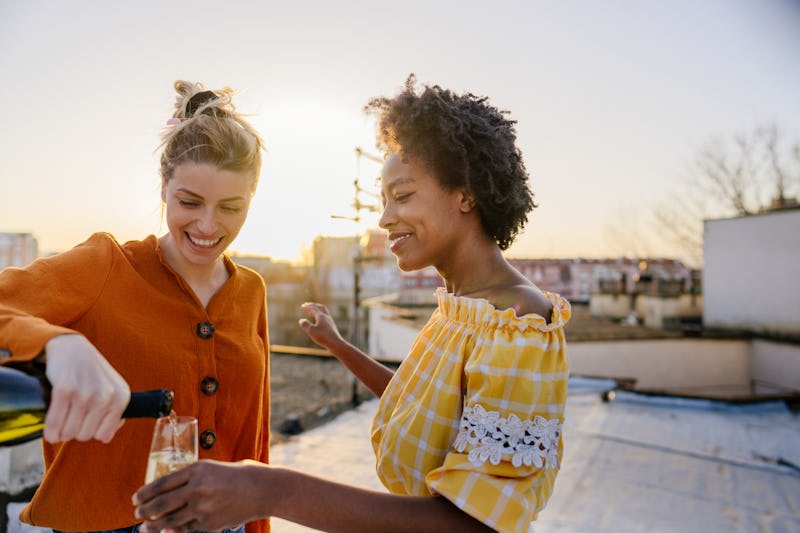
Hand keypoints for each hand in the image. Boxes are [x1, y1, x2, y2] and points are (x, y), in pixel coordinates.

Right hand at [43, 334, 129, 442]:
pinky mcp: (65, 390)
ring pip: (69, 433)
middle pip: (85, 436)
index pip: (103, 435)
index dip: (91, 431)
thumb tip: (106, 437)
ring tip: (61, 421)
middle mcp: (106, 396)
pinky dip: (50, 431)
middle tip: (70, 418)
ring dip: (61, 432)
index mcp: (121, 397)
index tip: (85, 422)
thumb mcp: (113, 388)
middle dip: (74, 430)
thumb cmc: (92, 373)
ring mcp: (86, 393)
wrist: (72, 348)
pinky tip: (50, 430)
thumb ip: (115, 412)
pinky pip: (54, 424)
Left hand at [133, 460, 267, 532]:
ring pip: (170, 520)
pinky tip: (168, 531)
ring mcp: (202, 507)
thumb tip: (171, 490)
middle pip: (162, 503)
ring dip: (154, 525)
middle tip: (136, 513)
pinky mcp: (209, 523)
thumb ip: (193, 477)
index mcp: (197, 469)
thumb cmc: (240, 475)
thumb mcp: (213, 468)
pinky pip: (187, 528)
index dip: (145, 492)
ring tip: (145, 527)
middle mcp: (197, 488)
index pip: (162, 483)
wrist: (263, 489)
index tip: (136, 498)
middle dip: (145, 510)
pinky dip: (175, 530)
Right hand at [298, 302, 345, 350]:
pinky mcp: (332, 328)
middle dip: (313, 306)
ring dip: (318, 311)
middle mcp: (327, 317)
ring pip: (324, 313)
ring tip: (312, 313)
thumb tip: (301, 320)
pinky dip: (321, 317)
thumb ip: (305, 325)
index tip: (302, 306)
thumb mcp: (311, 331)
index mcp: (321, 316)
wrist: (336, 343)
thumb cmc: (323, 337)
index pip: (314, 308)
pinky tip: (319, 322)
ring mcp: (330, 322)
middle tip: (308, 305)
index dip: (308, 306)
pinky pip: (326, 319)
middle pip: (320, 308)